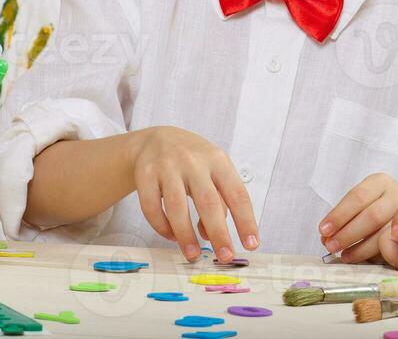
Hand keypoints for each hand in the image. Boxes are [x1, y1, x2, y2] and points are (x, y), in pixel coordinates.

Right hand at [129, 126, 259, 262]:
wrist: (156, 139)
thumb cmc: (193, 161)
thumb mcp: (213, 172)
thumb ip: (219, 201)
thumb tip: (213, 236)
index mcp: (218, 160)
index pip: (237, 193)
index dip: (245, 220)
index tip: (252, 244)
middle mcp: (194, 161)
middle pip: (208, 202)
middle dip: (219, 233)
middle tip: (225, 256)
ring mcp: (167, 167)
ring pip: (177, 207)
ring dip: (186, 235)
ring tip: (193, 254)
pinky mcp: (145, 175)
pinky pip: (152, 208)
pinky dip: (162, 227)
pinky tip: (171, 236)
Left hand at [318, 172, 397, 262]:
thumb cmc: (375, 208)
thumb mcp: (362, 205)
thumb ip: (345, 219)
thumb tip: (325, 238)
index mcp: (380, 182)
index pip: (357, 196)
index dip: (340, 215)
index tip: (323, 230)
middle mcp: (397, 193)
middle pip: (372, 215)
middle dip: (349, 233)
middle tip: (330, 246)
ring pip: (385, 231)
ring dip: (360, 247)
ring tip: (343, 255)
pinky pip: (395, 245)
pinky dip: (376, 254)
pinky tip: (361, 259)